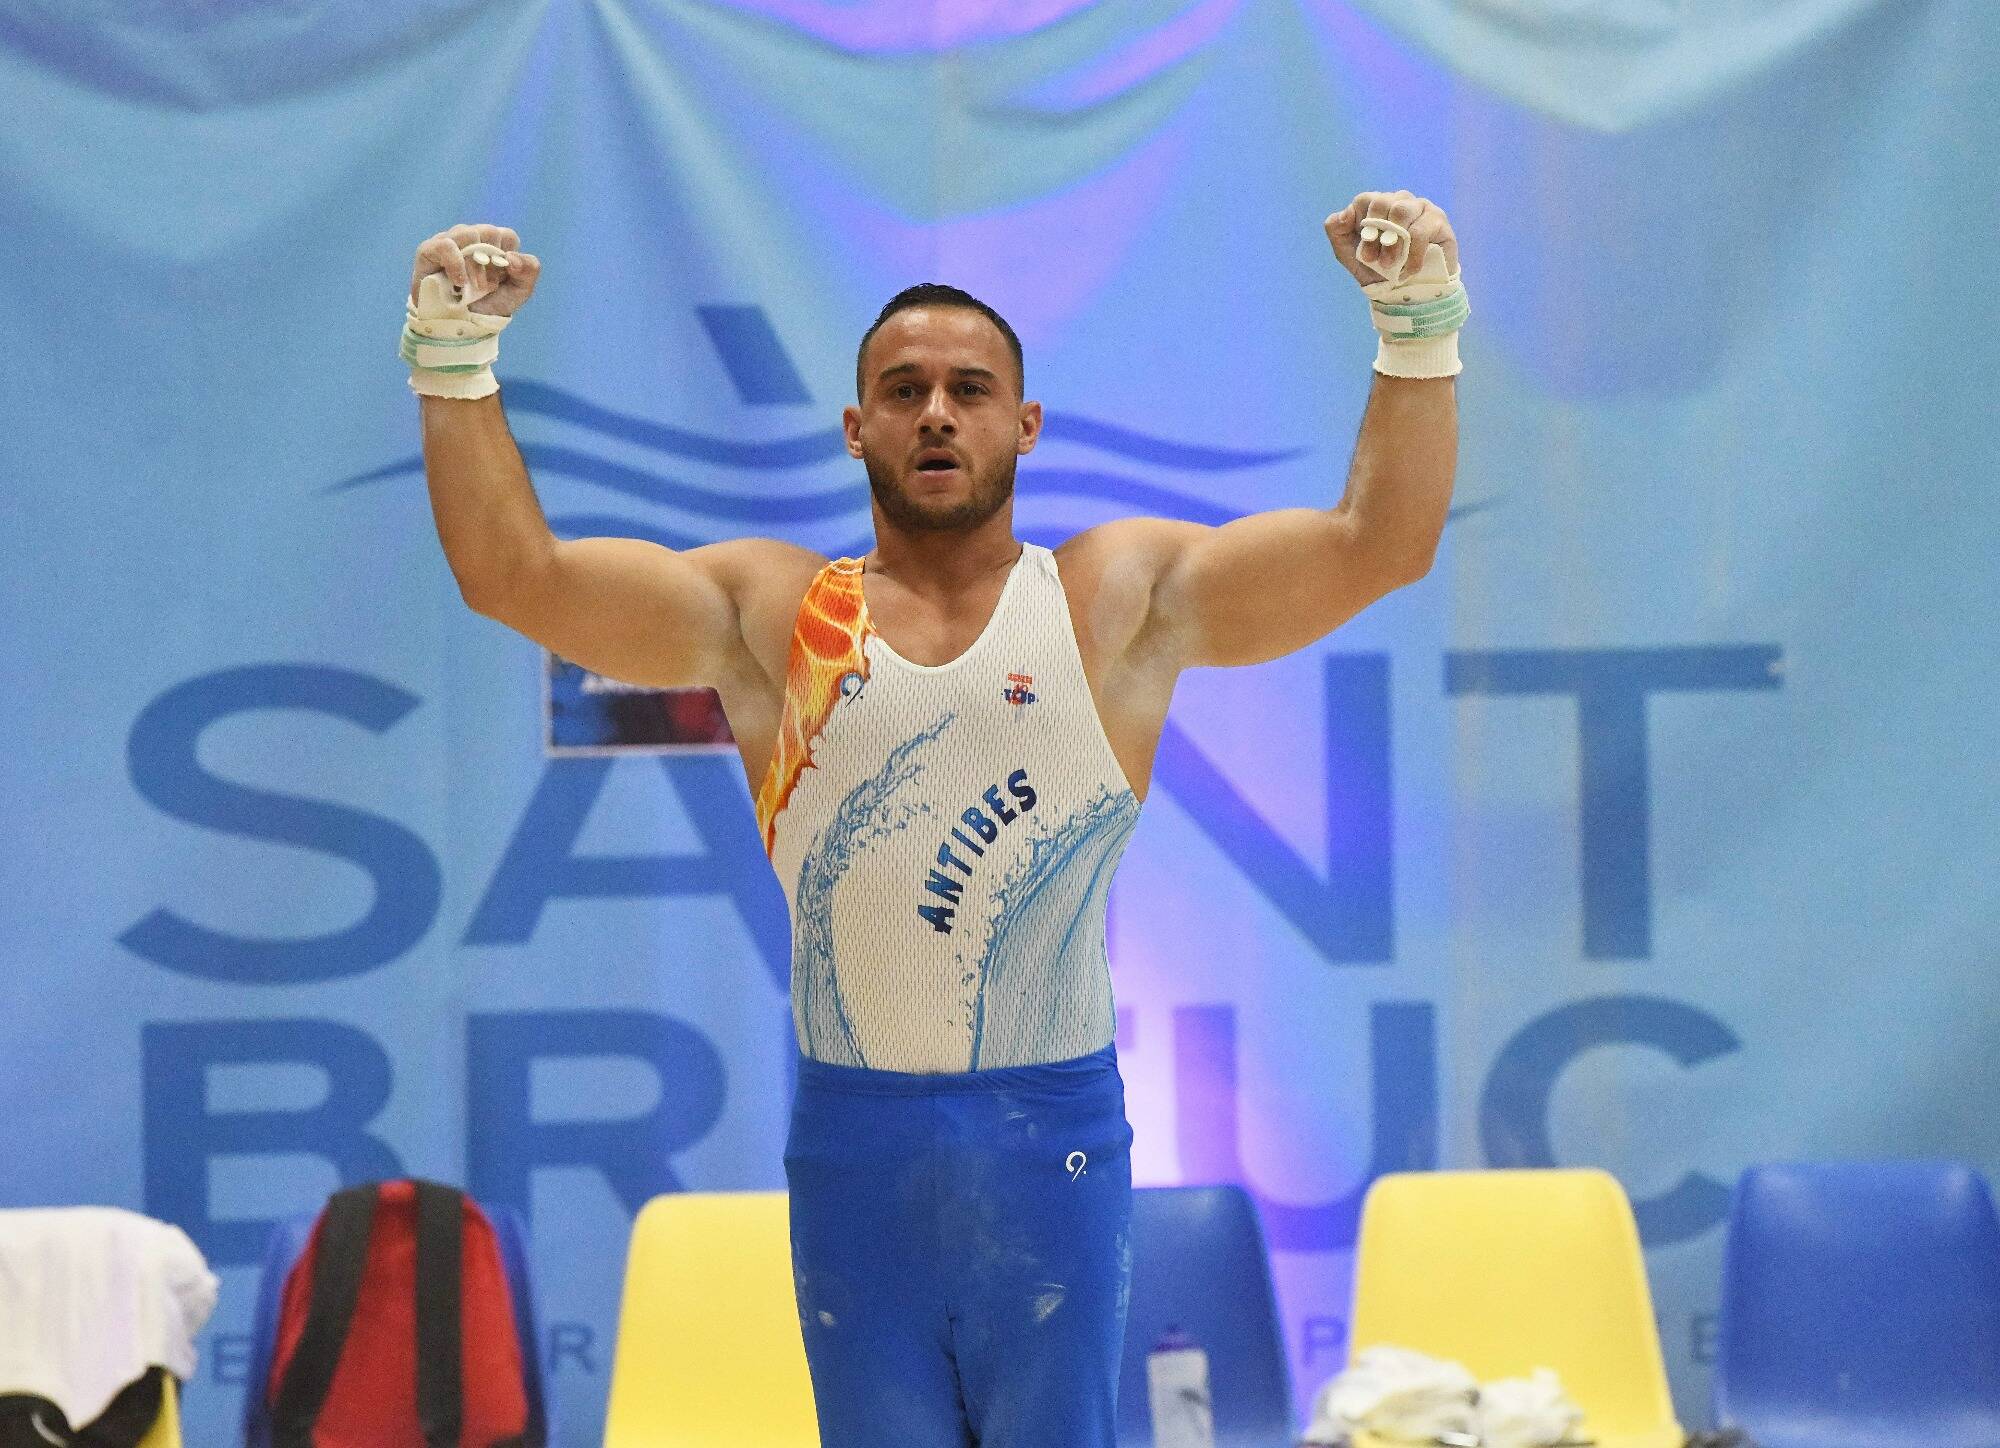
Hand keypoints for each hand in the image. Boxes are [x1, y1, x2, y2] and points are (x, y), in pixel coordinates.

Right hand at [410, 223, 541, 315]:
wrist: (462, 325)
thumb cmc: (490, 303)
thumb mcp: (519, 291)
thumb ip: (529, 271)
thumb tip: (512, 257)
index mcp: (494, 244)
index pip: (507, 236)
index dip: (508, 259)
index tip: (502, 279)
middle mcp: (472, 237)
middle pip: (489, 232)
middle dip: (492, 263)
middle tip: (488, 286)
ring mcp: (450, 241)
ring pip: (468, 233)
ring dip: (475, 265)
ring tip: (474, 287)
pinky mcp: (429, 250)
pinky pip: (445, 245)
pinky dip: (456, 263)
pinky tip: (460, 282)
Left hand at [1323, 191, 1458, 288]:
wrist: (1405, 293)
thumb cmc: (1376, 270)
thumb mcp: (1348, 254)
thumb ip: (1337, 231)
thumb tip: (1344, 213)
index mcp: (1377, 205)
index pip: (1365, 199)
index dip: (1362, 224)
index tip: (1363, 253)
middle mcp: (1399, 201)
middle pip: (1384, 201)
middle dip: (1376, 234)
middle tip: (1375, 260)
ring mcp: (1421, 208)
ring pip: (1402, 210)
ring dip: (1393, 242)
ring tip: (1390, 265)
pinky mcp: (1439, 221)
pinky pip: (1422, 230)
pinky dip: (1412, 254)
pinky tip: (1408, 271)